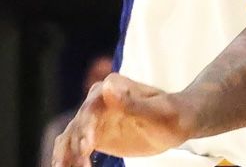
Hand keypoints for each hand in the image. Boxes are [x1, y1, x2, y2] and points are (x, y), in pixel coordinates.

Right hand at [52, 74, 193, 166]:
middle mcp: (98, 100)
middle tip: (82, 164)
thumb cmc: (171, 114)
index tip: (88, 146)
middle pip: (78, 124)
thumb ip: (131, 102)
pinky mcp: (93, 135)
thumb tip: (107, 86)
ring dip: (67, 155)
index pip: (92, 108)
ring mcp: (94, 119)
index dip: (87, 127)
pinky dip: (67, 159)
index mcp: (113, 87)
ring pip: (70, 137)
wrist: (178, 122)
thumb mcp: (156, 111)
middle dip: (77, 145)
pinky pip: (73, 147)